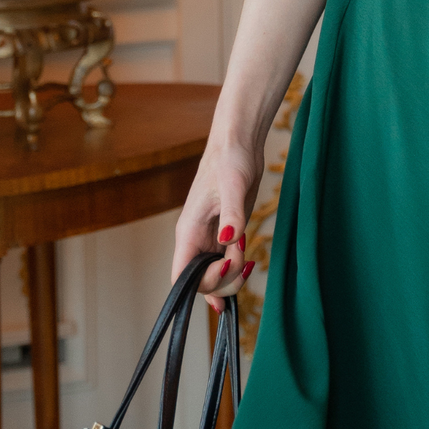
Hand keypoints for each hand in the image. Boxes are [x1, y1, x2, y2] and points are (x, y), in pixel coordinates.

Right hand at [172, 133, 263, 313]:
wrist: (240, 146)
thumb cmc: (230, 160)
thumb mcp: (234, 186)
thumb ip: (232, 215)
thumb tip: (228, 240)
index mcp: (189, 231)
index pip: (181, 275)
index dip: (201, 283)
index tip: (226, 265)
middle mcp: (197, 240)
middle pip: (201, 282)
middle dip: (224, 279)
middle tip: (243, 255)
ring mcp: (211, 239)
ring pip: (215, 277)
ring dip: (233, 274)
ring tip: (246, 247)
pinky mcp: (227, 235)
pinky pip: (226, 264)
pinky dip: (237, 269)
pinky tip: (248, 265)